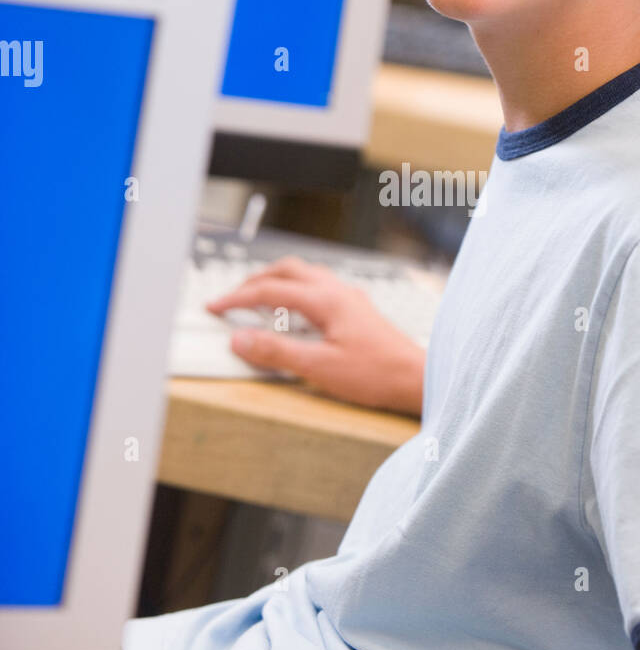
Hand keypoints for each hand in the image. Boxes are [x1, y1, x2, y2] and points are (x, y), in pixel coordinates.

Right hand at [205, 256, 424, 414]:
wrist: (415, 378)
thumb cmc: (376, 374)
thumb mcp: (319, 368)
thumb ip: (278, 351)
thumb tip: (241, 338)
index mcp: (325, 300)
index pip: (269, 290)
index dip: (236, 298)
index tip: (215, 306)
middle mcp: (337, 291)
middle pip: (286, 271)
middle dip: (254, 280)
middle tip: (232, 298)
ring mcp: (349, 297)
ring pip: (304, 274)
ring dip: (276, 280)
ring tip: (257, 298)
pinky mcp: (357, 308)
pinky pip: (319, 284)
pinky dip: (296, 289)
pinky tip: (296, 309)